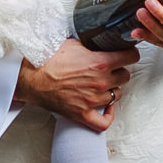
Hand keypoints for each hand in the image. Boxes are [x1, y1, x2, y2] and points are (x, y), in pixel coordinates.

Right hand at [16, 39, 138, 131]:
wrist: (30, 77)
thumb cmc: (47, 59)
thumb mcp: (73, 43)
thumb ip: (91, 44)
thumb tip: (99, 41)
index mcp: (100, 62)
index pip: (131, 58)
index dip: (130, 54)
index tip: (128, 54)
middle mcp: (100, 82)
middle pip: (125, 77)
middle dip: (119, 71)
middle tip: (112, 68)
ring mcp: (93, 99)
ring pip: (117, 95)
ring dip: (113, 89)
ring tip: (104, 84)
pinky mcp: (83, 114)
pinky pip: (104, 122)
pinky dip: (108, 115)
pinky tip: (106, 107)